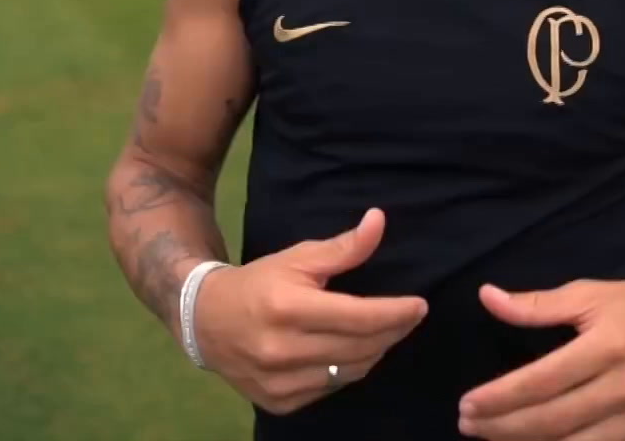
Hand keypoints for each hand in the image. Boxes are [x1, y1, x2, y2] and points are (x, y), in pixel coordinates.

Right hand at [192, 207, 428, 414]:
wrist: (205, 322)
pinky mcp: (279, 403)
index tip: (420, 305)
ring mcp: (279, 382)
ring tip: (384, 331)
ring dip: (374, 351)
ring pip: (350, 372)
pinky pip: (331, 389)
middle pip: (360, 347)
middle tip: (410, 316)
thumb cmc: (258, 282)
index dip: (396, 313)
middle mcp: (283, 350)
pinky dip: (348, 370)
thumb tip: (379, 220)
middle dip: (393, 331)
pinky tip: (351, 351)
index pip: (359, 317)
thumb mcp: (297, 258)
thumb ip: (343, 248)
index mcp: (288, 308)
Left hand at [457, 277, 624, 440]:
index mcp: (608, 346)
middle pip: (552, 421)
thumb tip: (486, 298)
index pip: (541, 381)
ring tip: (496, 439)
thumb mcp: (593, 294)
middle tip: (468, 425)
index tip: (467, 404)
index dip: (499, 397)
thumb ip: (537, 304)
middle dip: (503, 428)